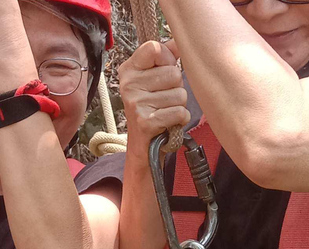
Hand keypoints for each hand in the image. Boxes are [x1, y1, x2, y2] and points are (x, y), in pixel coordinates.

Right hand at [119, 41, 189, 163]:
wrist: (144, 147)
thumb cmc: (153, 109)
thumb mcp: (153, 80)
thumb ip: (165, 57)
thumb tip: (180, 41)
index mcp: (129, 70)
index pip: (155, 48)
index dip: (168, 59)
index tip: (164, 72)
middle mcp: (128, 85)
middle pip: (174, 73)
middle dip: (177, 88)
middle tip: (164, 100)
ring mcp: (135, 103)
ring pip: (180, 94)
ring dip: (179, 106)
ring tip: (165, 112)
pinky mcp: (145, 122)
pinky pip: (179, 112)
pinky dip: (180, 120)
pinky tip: (168, 123)